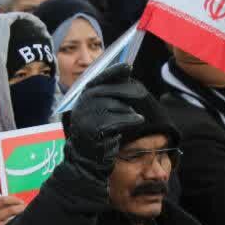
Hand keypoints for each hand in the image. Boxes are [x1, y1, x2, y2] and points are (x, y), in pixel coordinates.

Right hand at [0, 195, 25, 224]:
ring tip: (24, 219)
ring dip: (22, 218)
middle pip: (11, 210)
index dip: (15, 200)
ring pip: (14, 220)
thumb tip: (22, 203)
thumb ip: (3, 207)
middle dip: (22, 208)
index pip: (3, 200)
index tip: (22, 202)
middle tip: (27, 210)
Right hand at [63, 64, 146, 179]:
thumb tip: (127, 75)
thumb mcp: (97, 110)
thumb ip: (108, 94)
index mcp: (82, 96)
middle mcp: (83, 104)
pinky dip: (131, 120)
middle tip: (141, 94)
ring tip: (133, 116)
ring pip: (117, 106)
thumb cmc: (96, 132)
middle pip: (110, 91)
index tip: (129, 66)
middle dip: (128, 91)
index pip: (99, 78)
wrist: (85, 158)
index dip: (114, 71)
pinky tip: (139, 120)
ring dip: (129, 110)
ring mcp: (88, 117)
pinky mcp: (96, 130)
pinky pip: (120, 120)